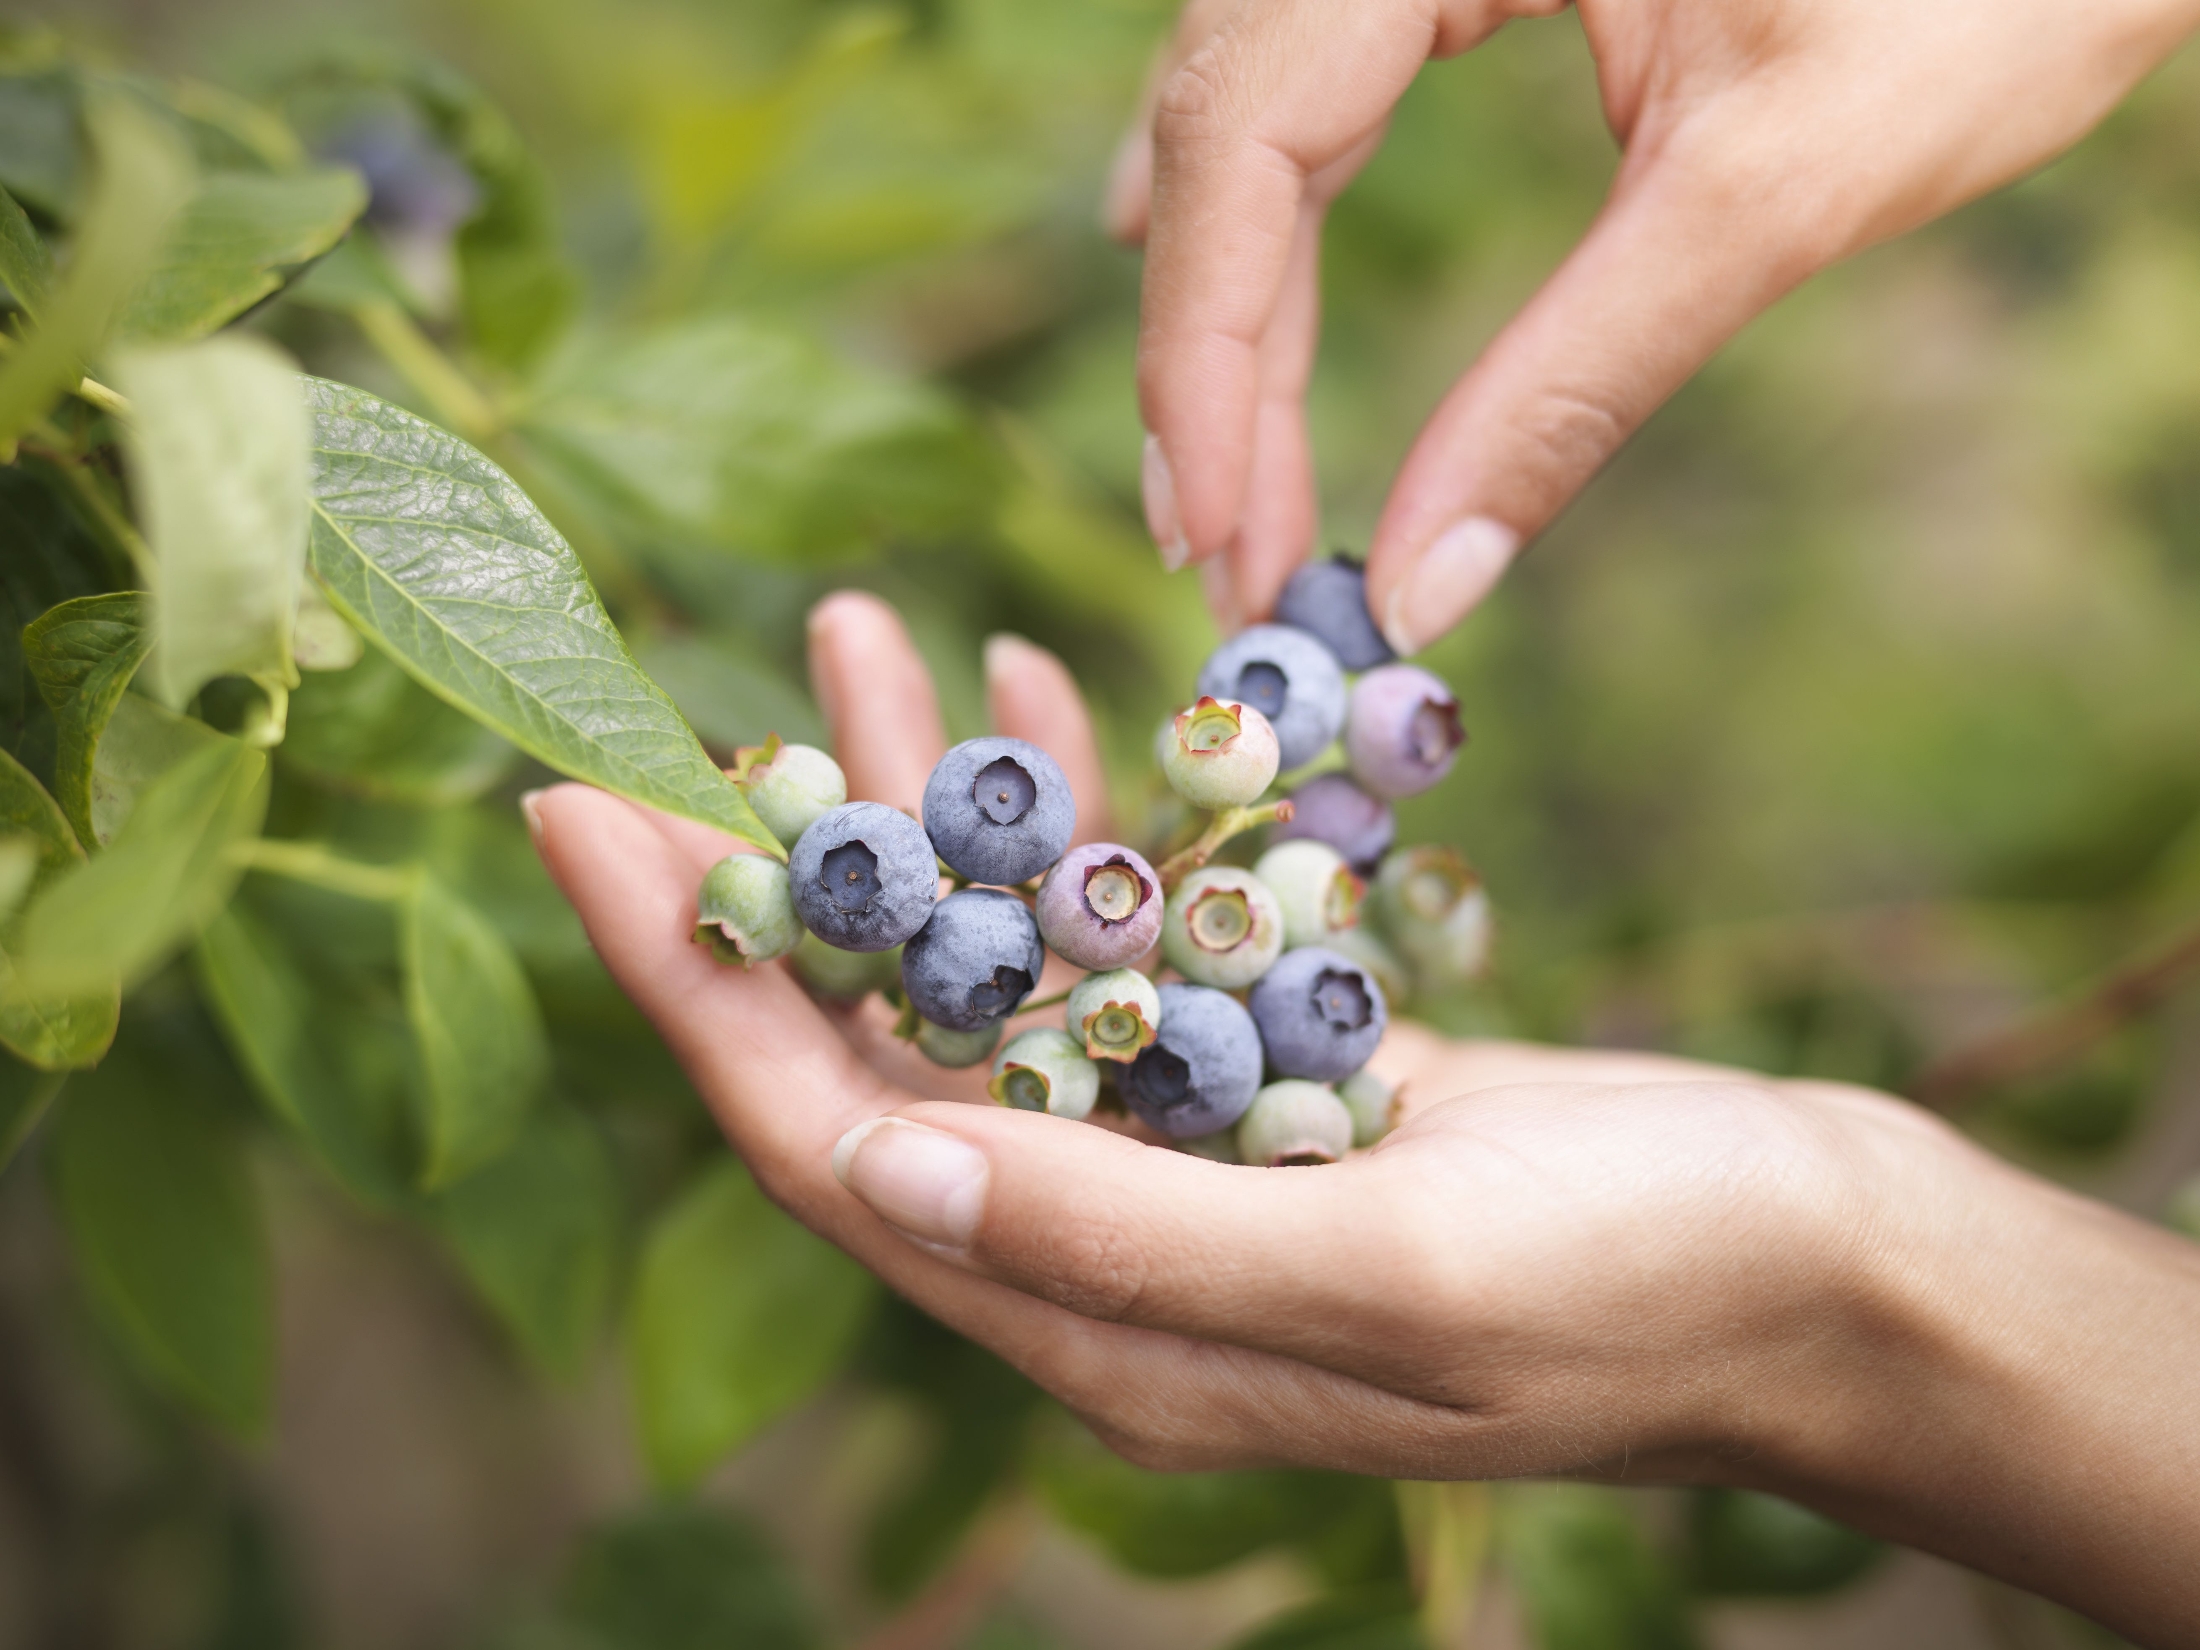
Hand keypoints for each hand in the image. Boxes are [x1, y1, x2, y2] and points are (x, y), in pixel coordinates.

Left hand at [530, 592, 2199, 1642]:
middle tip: (699, 694)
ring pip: (995, 966)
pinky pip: (1118, 933)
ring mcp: (1179, 1145)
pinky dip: (1070, 819)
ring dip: (926, 810)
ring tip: (873, 637)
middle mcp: (1104, 1241)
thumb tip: (870, 1157)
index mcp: (1097, 1324)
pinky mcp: (1259, 1065)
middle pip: (884, 1042)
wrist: (1817, 1265)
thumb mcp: (1389, 1279)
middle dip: (790, 866)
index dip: (697, 984)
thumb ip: (1128, 1237)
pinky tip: (1029, 707)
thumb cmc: (1637, 1290)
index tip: (582, 814)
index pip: (828, 1144)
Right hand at [1114, 0, 2199, 647]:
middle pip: (1226, 123)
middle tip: (1225, 549)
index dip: (1207, 352)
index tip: (1217, 533)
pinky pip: (1317, 64)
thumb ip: (1572, 385)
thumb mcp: (1773, 189)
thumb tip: (1428, 582)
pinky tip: (1246, 274)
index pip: (1247, 131)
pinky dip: (1283, 204)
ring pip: (1255, 98)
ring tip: (1217, 465)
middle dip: (1213, 353)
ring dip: (1233, 292)